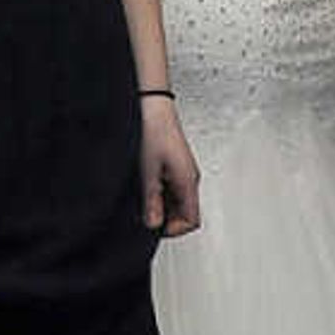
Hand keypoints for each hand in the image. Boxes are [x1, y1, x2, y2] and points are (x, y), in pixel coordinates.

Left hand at [140, 95, 201, 237]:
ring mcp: (183, 171)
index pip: (191, 221)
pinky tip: (145, 183)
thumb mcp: (147, 173)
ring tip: (143, 195)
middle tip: (145, 213)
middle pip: (185, 213)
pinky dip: (159, 192)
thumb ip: (152, 202)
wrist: (151, 105)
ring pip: (177, 201)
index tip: (153, 227)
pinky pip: (171, 188)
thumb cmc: (152, 131)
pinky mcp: (175, 164)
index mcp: (188, 182)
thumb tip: (153, 225)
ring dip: (160, 205)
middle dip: (165, 218)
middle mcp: (190, 178)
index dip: (173, 230)